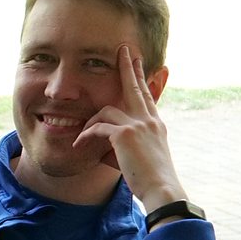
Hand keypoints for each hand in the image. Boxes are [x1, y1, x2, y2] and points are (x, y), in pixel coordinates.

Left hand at [72, 41, 185, 210]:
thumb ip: (123, 146)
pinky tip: (78, 145)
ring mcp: (139, 125)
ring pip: (107, 110)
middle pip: (135, 87)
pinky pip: (98, 127)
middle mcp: (149, 120)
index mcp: (155, 124)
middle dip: (128, 67)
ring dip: (91, 122)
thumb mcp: (139, 159)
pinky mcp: (126, 135)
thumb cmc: (150, 181)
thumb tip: (103, 146)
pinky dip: (86, 135)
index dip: (140, 79)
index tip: (137, 62)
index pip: (146, 96)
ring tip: (82, 136)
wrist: (162, 190)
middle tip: (123, 50)